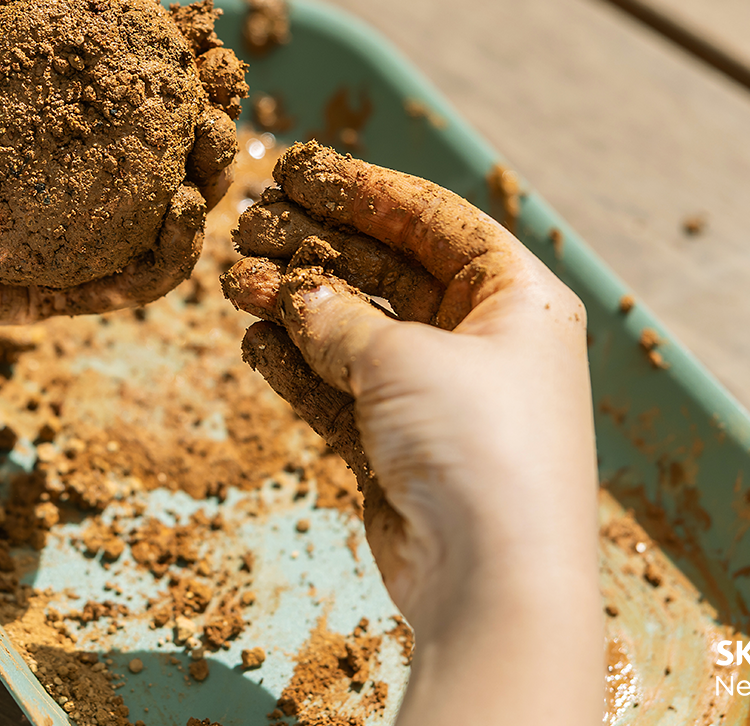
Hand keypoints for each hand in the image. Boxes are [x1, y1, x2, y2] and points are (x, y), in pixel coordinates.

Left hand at [0, 0, 234, 353]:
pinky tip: (184, 216)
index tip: (200, 40)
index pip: (124, 88)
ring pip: (162, 219)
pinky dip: (170, 257)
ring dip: (206, 185)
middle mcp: (64, 178)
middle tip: (219, 98)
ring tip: (214, 154)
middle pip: (160, 152)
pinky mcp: (57, 294)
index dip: (171, 64)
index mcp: (41, 121)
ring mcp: (66, 239)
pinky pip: (129, 284)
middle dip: (207, 122)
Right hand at [221, 141, 601, 722]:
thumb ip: (340, 314)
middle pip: (387, 271)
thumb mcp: (405, 355)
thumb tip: (294, 291)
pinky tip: (254, 338)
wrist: (492, 578)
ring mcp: (440, 398)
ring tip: (233, 278)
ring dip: (296, 304)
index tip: (296, 171)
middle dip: (317, 246)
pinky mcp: (399, 450)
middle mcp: (483, 343)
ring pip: (355, 331)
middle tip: (248, 224)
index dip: (362, 190)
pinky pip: (340, 390)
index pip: (433, 221)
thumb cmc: (476, 442)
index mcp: (516, 298)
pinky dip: (298, 365)